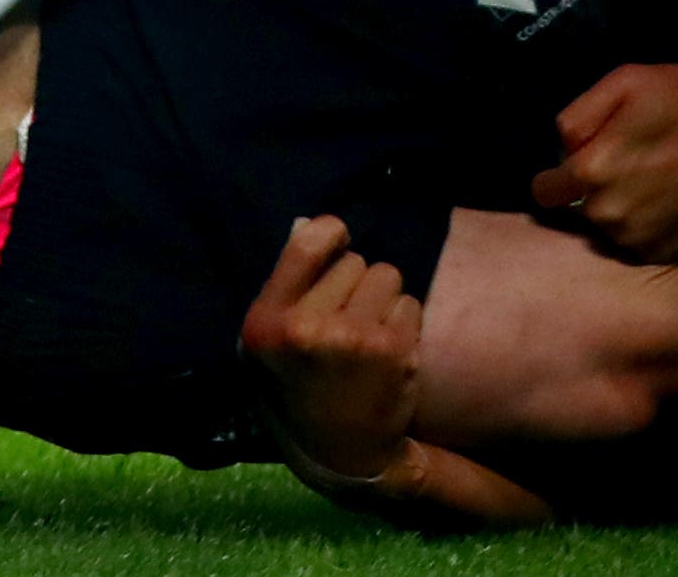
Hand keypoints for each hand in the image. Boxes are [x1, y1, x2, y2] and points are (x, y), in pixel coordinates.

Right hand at [240, 215, 423, 484]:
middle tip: (346, 315)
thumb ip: (287, 286)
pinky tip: (388, 347)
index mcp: (268, 322)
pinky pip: (409, 302)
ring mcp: (353, 339)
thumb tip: (315, 226)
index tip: (338, 240)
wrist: (344, 451)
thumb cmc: (301, 385)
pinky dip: (403, 320)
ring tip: (368, 329)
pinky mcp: (394, 351)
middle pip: (353, 260)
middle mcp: (306, 328)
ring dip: (382, 296)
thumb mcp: (272, 340)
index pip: (306, 243)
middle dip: (354, 281)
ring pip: (386, 275)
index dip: (331, 233)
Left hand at [531, 63, 677, 261]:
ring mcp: (640, 238)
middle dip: (590, 192)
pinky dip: (643, 228)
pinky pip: (636, 244)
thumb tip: (562, 151)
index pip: (544, 191)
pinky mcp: (668, 251)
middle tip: (624, 168)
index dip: (555, 176)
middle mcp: (609, 214)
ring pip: (606, 229)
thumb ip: (575, 118)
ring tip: (646, 184)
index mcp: (590, 171)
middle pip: (577, 210)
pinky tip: (661, 204)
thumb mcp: (618, 84)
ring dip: (616, 212)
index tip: (578, 164)